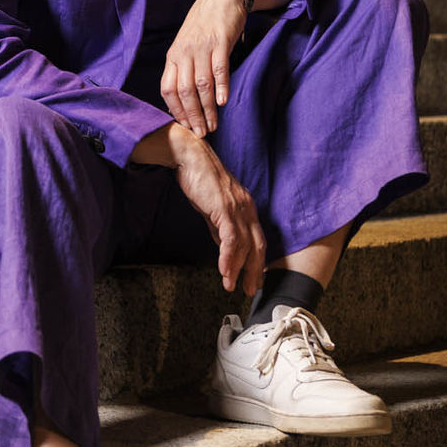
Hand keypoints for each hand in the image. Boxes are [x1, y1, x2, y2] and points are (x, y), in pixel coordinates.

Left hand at [160, 0, 246, 134]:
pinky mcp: (220, 42)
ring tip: (213, 125)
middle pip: (184, 91)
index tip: (185, 125)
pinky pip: (219, 69)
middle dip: (192, 116)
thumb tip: (184, 97)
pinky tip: (223, 102)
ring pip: (201, 84)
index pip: (168, 89)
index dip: (175, 110)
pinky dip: (221, 87)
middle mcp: (185, 53)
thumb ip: (184, 67)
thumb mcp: (187, 45)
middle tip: (201, 133)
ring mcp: (202, 47)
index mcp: (174, 56)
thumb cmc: (204, 24)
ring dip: (207, 108)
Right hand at [166, 124, 265, 295]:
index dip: (257, 262)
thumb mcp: (213, 209)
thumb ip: (220, 228)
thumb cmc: (199, 179)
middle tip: (250, 289)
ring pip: (244, 245)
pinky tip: (223, 270)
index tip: (253, 279)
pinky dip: (228, 256)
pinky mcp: (224, 207)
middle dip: (255, 270)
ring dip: (237, 269)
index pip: (257, 240)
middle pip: (258, 246)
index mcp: (246, 208)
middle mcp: (247, 208)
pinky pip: (230, 238)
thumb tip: (224, 249)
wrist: (189, 156)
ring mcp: (237, 207)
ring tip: (231, 285)